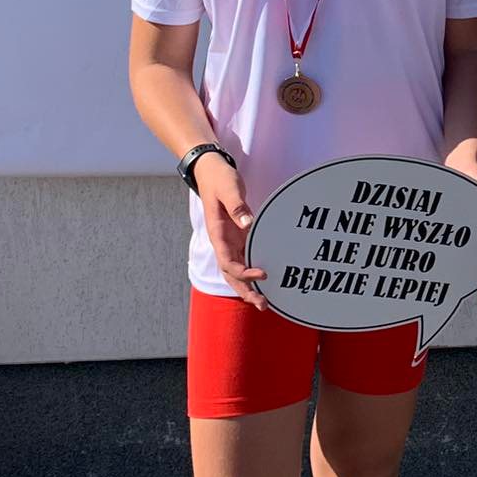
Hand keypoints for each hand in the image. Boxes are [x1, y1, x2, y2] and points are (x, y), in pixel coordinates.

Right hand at [194, 157, 266, 306]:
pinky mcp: (238, 235)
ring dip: (248, 286)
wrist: (211, 171)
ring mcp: (230, 240)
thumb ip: (237, 206)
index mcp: (217, 234)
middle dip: (245, 291)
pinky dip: (252, 270)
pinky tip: (265, 279)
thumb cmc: (219, 179)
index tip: (263, 274)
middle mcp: (222, 242)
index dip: (244, 272)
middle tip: (263, 305)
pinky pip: (244, 257)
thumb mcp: (229, 189)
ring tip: (264, 302)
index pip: (228, 262)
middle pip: (231, 274)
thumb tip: (247, 224)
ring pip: (237, 270)